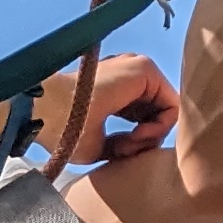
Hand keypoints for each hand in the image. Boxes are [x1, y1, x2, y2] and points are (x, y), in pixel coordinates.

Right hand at [48, 52, 177, 164]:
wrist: (49, 114)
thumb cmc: (66, 131)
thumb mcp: (101, 146)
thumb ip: (124, 145)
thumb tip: (143, 148)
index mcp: (118, 91)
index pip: (146, 119)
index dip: (139, 143)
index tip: (121, 153)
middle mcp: (130, 77)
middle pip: (159, 115)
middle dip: (147, 140)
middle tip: (125, 151)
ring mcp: (139, 69)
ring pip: (168, 112)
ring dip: (152, 136)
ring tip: (128, 144)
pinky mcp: (145, 69)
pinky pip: (173, 106)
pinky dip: (159, 128)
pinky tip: (137, 135)